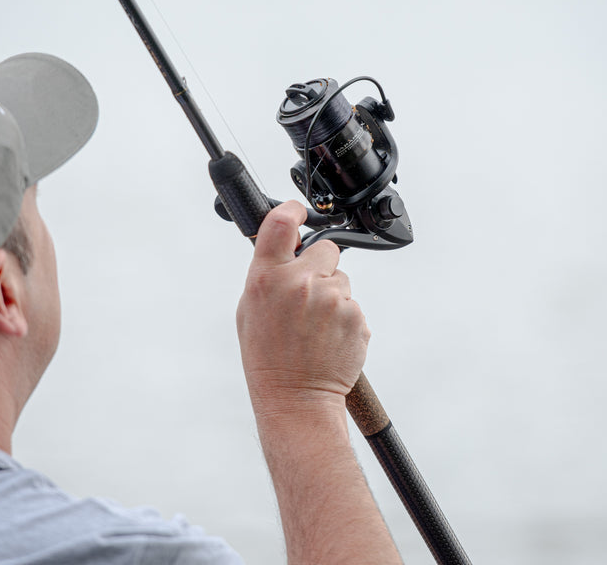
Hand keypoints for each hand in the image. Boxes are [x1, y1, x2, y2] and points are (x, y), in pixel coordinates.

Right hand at [236, 201, 369, 417]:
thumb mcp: (251, 308)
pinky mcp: (356, 317)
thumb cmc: (267, 354)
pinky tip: (328, 337)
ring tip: (315, 325)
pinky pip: (353, 304)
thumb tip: (286, 246)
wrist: (296, 396)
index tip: (298, 211)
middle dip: (321, 264)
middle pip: (326, 248)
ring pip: (343, 279)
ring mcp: (332, 300)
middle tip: (307, 293)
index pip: (280, 223)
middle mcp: (301, 283)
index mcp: (267, 278)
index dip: (292, 210)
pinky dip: (344, 317)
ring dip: (333, 295)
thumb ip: (268, 273)